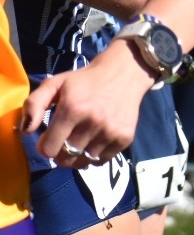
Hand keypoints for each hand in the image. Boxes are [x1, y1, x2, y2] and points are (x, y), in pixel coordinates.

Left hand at [22, 40, 153, 166]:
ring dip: (77, 156)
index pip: (49, 149)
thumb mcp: (55, 84)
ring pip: (83, 162)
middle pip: (65, 159)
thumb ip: (34, 104)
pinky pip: (102, 160)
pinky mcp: (125, 138)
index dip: (45, 146)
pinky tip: (94, 141)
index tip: (49, 137)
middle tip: (64, 141)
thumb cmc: (85, 80)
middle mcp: (92, 123)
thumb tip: (26, 131)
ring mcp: (110, 132)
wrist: (125, 72)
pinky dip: (95, 156)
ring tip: (79, 142)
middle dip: (59, 153)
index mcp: (72, 109)